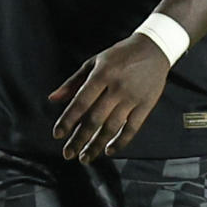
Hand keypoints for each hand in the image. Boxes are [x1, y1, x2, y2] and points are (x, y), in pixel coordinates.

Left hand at [48, 34, 171, 160]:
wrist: (153, 49)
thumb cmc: (119, 56)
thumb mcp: (93, 62)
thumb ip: (73, 82)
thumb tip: (52, 99)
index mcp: (101, 75)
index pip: (80, 102)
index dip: (68, 120)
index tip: (57, 135)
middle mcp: (116, 88)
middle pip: (95, 119)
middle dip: (79, 139)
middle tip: (68, 154)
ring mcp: (133, 98)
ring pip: (112, 127)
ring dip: (96, 145)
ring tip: (85, 157)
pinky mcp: (146, 105)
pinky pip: (132, 128)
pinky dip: (120, 141)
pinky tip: (108, 150)